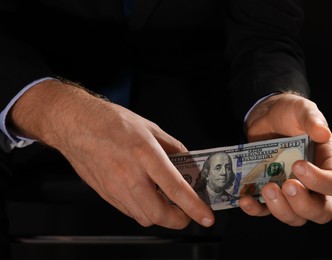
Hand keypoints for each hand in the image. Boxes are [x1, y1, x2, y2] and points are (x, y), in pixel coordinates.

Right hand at [8, 79, 214, 228]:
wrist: (76, 124)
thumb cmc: (111, 122)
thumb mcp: (150, 128)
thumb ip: (173, 148)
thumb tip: (187, 164)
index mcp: (146, 154)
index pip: (176, 189)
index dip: (194, 207)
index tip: (206, 218)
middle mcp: (130, 175)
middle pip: (159, 214)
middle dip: (179, 220)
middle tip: (187, 213)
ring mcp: (115, 187)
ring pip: (144, 218)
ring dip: (161, 216)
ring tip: (167, 203)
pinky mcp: (106, 194)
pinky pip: (129, 211)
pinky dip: (143, 210)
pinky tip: (146, 196)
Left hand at [238, 92, 331, 225]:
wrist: (265, 115)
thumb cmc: (289, 113)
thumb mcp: (301, 110)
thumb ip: (312, 119)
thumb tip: (323, 133)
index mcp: (326, 163)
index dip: (319, 181)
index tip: (298, 165)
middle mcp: (312, 183)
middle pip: (319, 211)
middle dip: (303, 204)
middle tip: (286, 185)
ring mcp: (290, 190)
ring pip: (294, 217)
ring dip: (281, 209)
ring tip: (266, 189)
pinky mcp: (269, 192)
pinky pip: (265, 211)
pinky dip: (256, 209)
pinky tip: (245, 200)